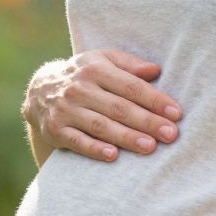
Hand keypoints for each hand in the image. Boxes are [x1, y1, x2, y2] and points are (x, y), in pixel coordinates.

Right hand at [25, 49, 182, 162]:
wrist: (39, 92)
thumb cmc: (83, 76)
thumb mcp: (102, 60)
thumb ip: (129, 64)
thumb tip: (156, 70)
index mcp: (95, 69)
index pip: (130, 86)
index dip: (155, 100)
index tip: (176, 113)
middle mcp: (80, 88)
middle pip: (119, 107)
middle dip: (147, 121)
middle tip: (170, 134)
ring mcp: (66, 110)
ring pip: (101, 126)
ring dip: (126, 137)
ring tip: (150, 147)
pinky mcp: (56, 130)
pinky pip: (77, 141)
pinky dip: (94, 149)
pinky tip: (113, 156)